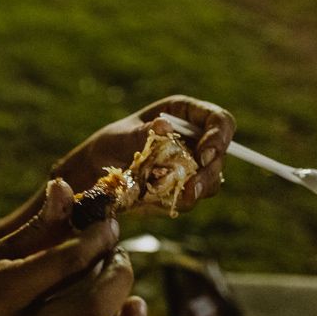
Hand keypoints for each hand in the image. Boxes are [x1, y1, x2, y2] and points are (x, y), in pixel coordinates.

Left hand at [53, 95, 234, 211]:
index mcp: (184, 114)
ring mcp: (193, 165)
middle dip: (208, 173)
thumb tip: (164, 126)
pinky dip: (175, 200)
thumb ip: (142, 133)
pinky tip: (153, 199)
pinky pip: (191, 197)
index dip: (219, 136)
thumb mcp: (120, 137)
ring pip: (211, 180)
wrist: (97, 174)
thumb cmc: (109, 145)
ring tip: (168, 194)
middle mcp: (195, 139)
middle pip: (219, 155)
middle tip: (190, 188)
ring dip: (193, 190)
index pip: (219, 120)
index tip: (205, 155)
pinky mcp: (185, 188)